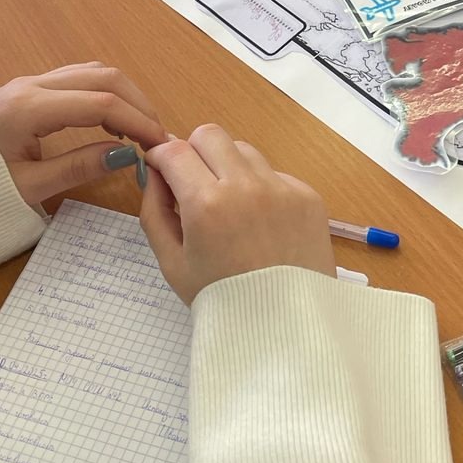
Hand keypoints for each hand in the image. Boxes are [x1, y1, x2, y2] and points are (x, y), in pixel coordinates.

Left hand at [0, 62, 166, 209]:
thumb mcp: (27, 186)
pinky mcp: (30, 86)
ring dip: (124, 95)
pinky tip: (112, 119)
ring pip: (93, 72)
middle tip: (156, 137)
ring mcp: (30, 81)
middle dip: (137, 104)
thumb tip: (125, 156)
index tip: (158, 144)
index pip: (100, 103)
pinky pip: (79, 78)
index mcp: (28, 109)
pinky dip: (105, 92)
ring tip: (139, 129)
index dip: (137, 121)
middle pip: (103, 77)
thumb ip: (77, 168)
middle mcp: (32, 85)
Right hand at [141, 125, 333, 303]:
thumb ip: (155, 210)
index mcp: (206, 204)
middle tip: (193, 182)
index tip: (161, 169)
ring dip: (229, 167)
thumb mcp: (172, 262)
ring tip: (230, 207)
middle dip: (194, 152)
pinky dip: (260, 188)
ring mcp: (281, 188)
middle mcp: (246, 186)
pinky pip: (275, 174)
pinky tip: (261, 224)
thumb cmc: (221, 299)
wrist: (284, 327)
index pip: (175, 150)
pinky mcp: (307, 195)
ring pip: (244, 150)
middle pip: (210, 135)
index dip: (161, 156)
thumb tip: (155, 172)